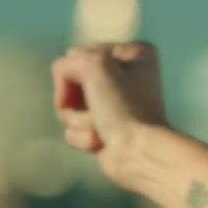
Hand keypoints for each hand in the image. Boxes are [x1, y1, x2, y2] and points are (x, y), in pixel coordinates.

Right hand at [51, 42, 168, 186]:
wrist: (141, 154)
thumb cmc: (124, 107)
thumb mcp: (93, 65)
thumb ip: (68, 64)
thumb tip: (66, 96)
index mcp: (134, 53)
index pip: (76, 55)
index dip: (77, 73)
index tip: (99, 85)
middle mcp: (128, 77)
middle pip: (71, 82)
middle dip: (76, 100)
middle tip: (99, 110)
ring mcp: (116, 105)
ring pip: (69, 107)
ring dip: (79, 120)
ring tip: (102, 128)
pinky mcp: (106, 129)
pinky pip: (74, 129)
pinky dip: (82, 137)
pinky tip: (103, 143)